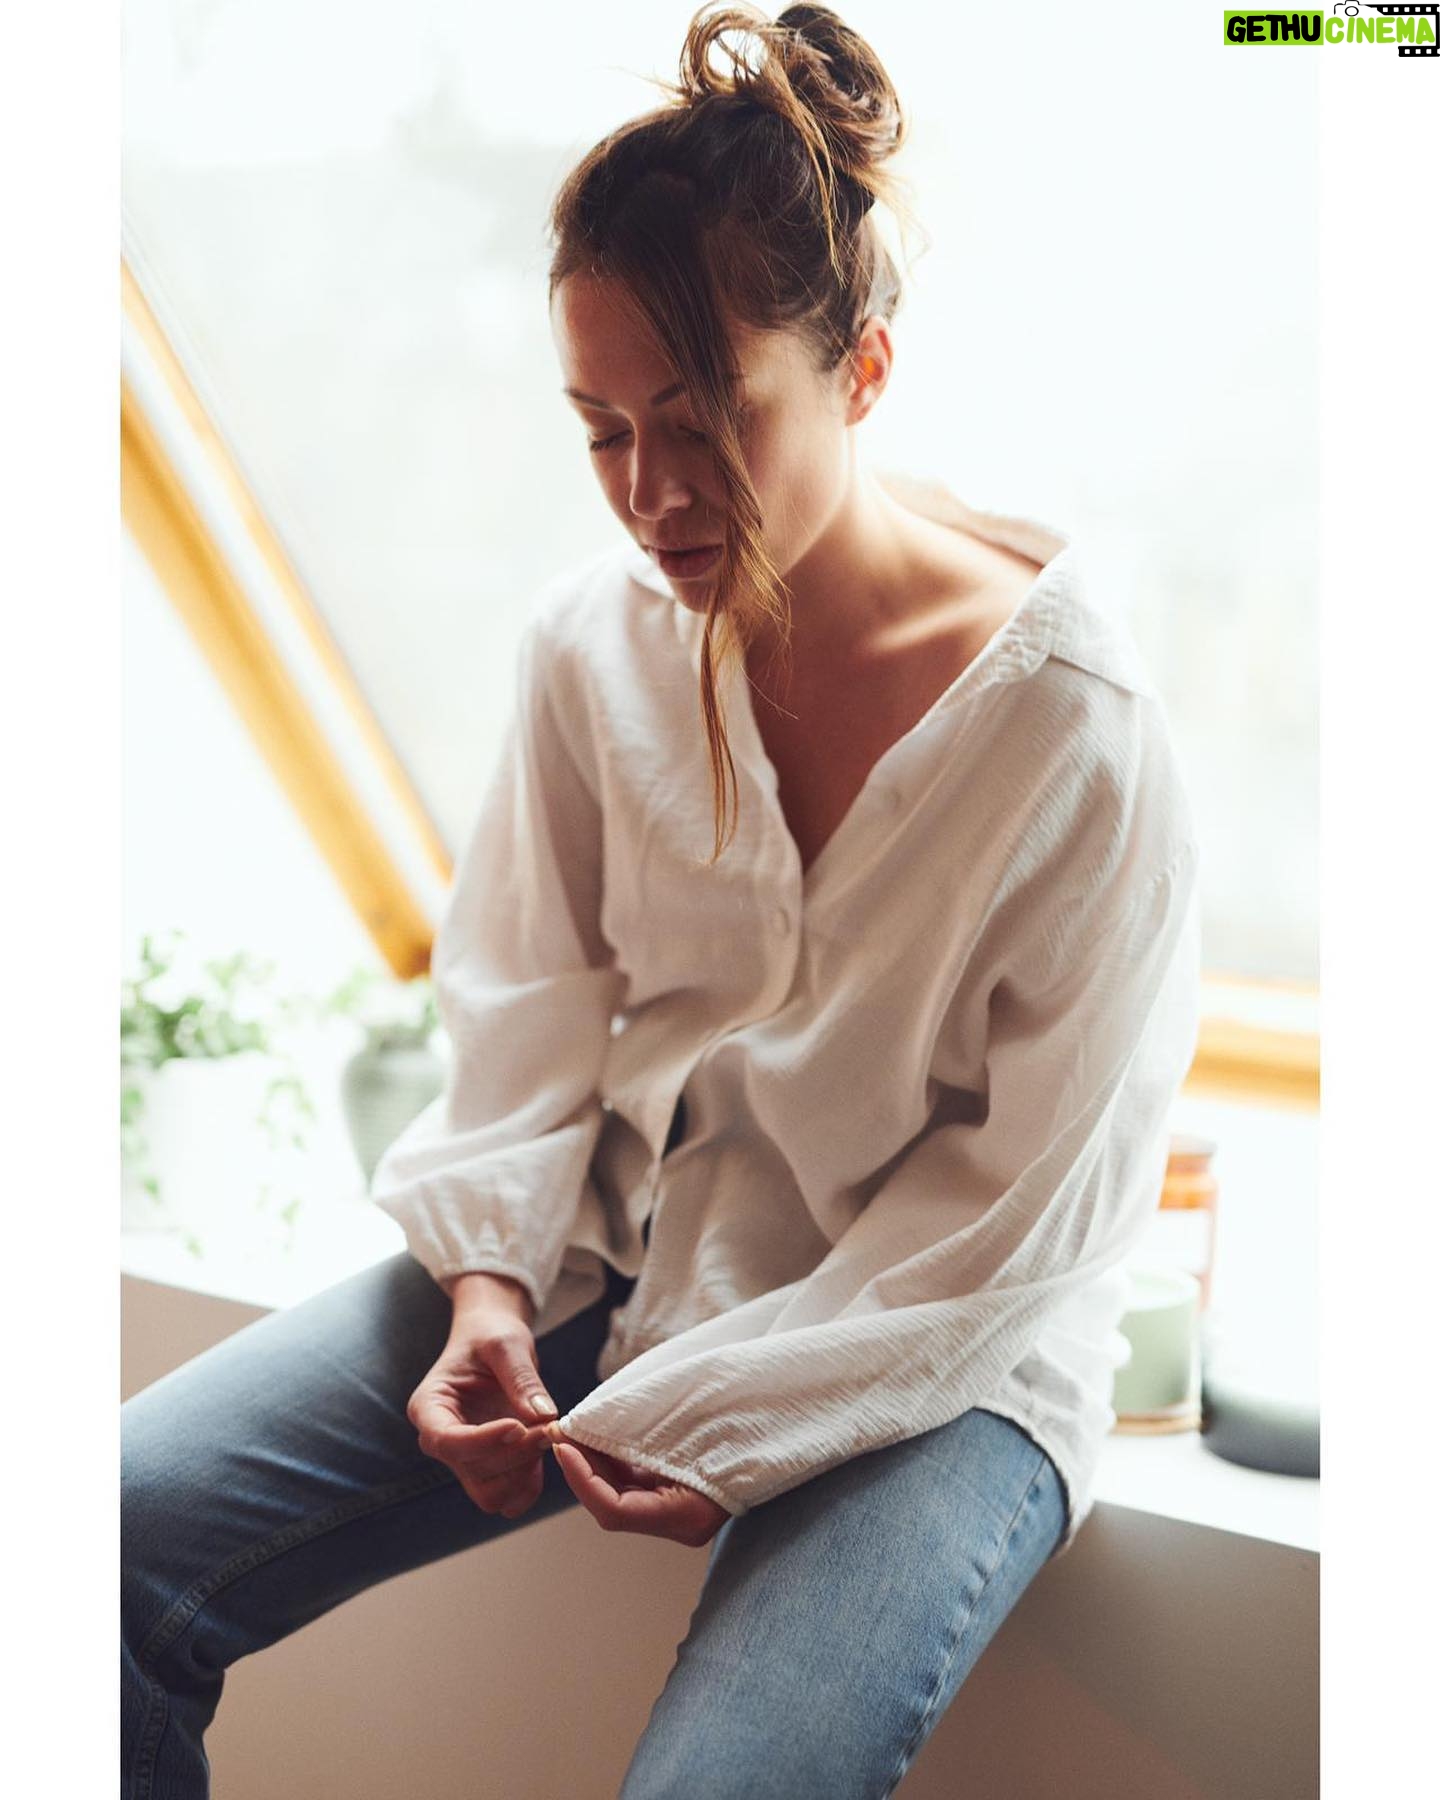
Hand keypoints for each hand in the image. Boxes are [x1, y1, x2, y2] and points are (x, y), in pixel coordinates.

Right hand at [407, 1312, 558, 1519]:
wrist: (493, 1341)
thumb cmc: (491, 1335)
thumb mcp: (506, 1343)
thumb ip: (522, 1378)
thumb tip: (543, 1416)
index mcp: (429, 1407)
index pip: (447, 1440)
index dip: (484, 1441)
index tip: (518, 1426)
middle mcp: (441, 1440)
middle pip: (473, 1471)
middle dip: (515, 1454)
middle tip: (549, 1427)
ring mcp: (465, 1459)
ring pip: (491, 1493)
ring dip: (524, 1472)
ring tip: (547, 1435)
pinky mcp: (489, 1469)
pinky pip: (508, 1498)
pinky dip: (530, 1485)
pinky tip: (545, 1453)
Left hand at [543, 1425, 730, 1546]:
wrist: (786, 1421)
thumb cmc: (744, 1418)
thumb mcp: (691, 1422)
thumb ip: (640, 1431)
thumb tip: (589, 1424)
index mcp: (688, 1516)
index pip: (614, 1511)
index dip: (582, 1479)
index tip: (564, 1444)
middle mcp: (682, 1523)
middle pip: (611, 1503)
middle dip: (581, 1466)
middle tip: (561, 1428)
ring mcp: (679, 1511)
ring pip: (619, 1492)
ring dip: (593, 1459)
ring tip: (576, 1425)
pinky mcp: (676, 1493)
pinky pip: (634, 1481)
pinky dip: (612, 1457)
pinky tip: (599, 1431)